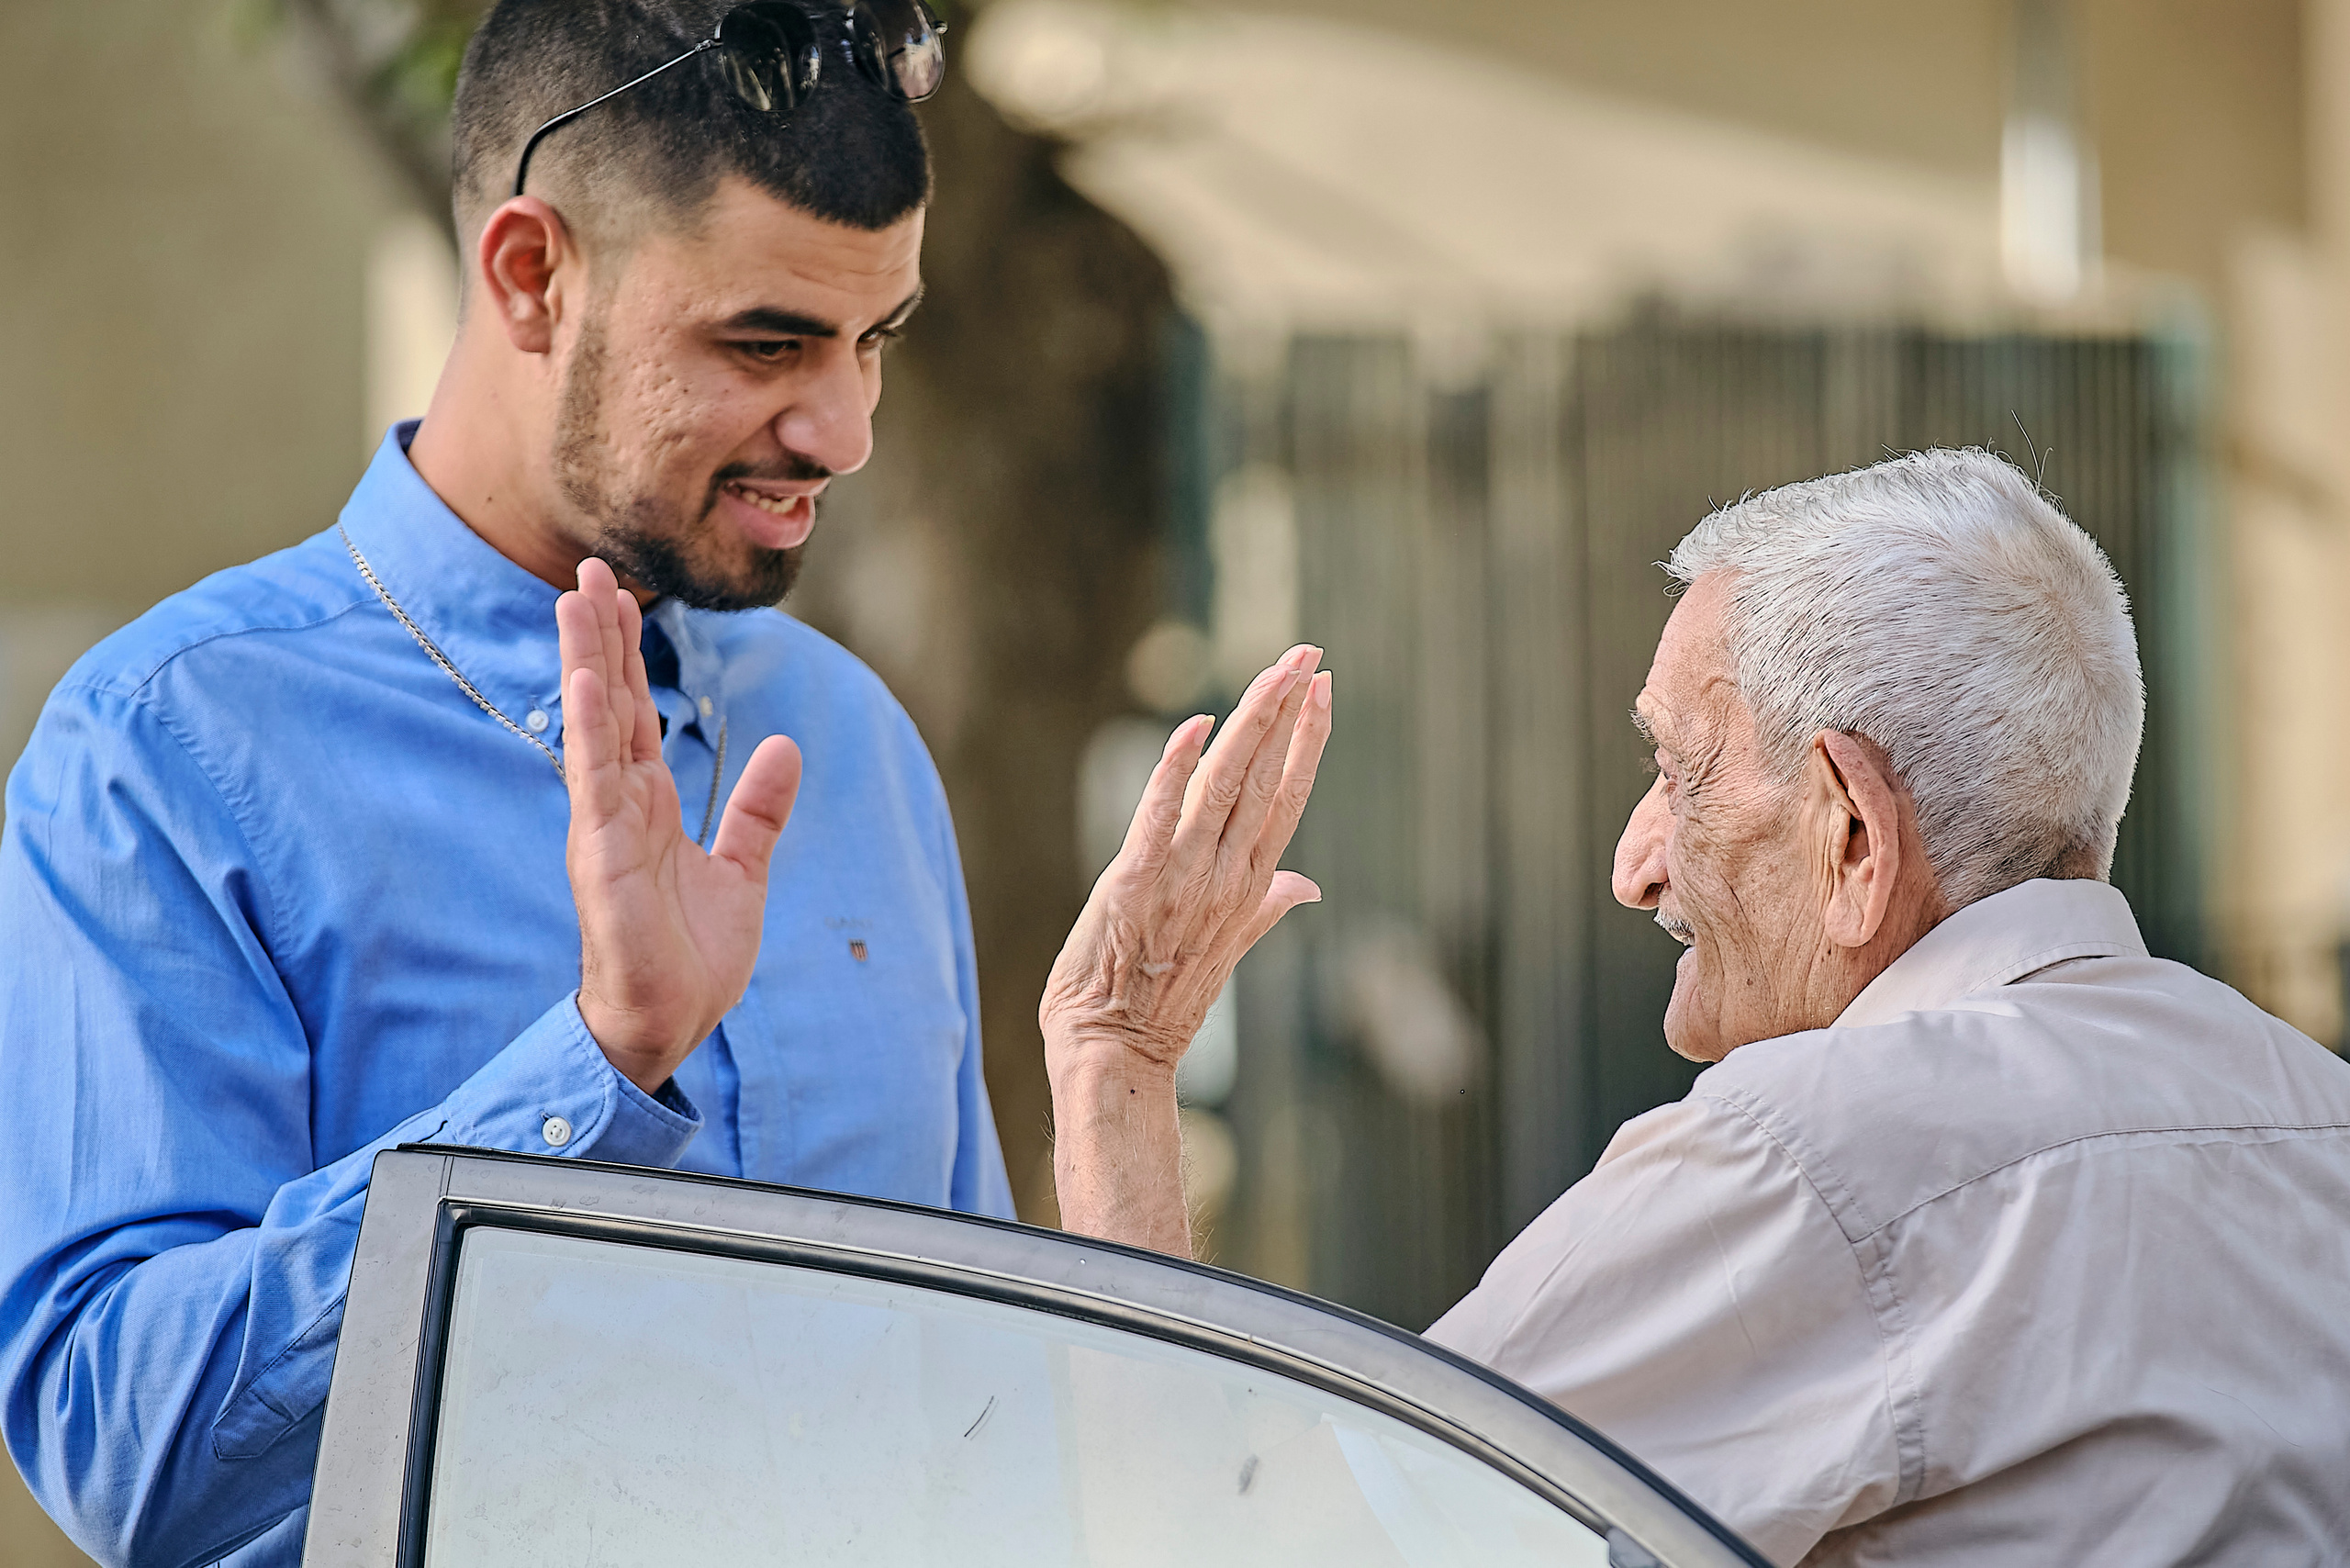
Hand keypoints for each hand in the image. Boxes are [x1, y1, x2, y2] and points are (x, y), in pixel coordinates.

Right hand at [558, 559, 802, 1093]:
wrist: (670, 1024)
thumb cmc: (692, 960)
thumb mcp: (742, 871)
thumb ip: (759, 810)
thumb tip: (786, 746)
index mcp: (649, 807)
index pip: (634, 715)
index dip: (627, 657)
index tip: (623, 598)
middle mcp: (619, 807)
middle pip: (607, 704)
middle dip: (599, 638)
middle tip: (587, 570)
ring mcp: (605, 827)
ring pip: (593, 727)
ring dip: (584, 661)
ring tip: (576, 599)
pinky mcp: (602, 856)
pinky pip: (594, 783)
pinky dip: (589, 731)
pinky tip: (582, 683)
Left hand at [1042, 644, 1333, 1079]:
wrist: (1114, 1050)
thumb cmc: (1163, 1003)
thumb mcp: (1227, 949)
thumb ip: (1269, 907)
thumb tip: (1308, 885)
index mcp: (1249, 886)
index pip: (1288, 796)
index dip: (1308, 740)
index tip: (1323, 689)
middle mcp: (1225, 876)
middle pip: (1264, 776)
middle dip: (1287, 709)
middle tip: (1309, 654)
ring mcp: (1183, 878)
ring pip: (1225, 782)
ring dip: (1250, 721)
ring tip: (1275, 672)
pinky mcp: (1132, 882)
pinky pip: (1158, 814)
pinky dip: (1176, 768)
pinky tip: (1193, 726)